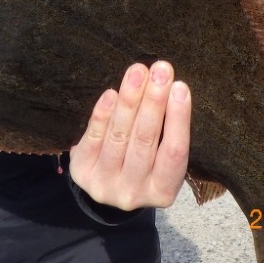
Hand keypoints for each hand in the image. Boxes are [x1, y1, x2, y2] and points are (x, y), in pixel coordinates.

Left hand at [69, 60, 190, 209]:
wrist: (104, 190)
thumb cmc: (142, 166)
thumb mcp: (159, 161)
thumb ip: (165, 133)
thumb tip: (169, 86)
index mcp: (163, 192)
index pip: (174, 152)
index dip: (178, 118)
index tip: (181, 86)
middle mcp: (134, 192)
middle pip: (145, 140)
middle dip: (154, 101)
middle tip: (160, 70)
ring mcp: (105, 185)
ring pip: (119, 136)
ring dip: (130, 100)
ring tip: (138, 72)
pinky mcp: (82, 172)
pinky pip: (93, 138)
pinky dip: (103, 114)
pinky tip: (112, 93)